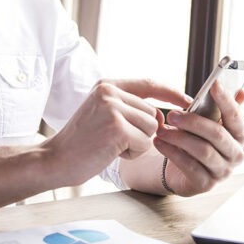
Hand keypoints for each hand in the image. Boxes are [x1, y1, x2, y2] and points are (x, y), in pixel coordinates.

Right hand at [43, 79, 189, 184]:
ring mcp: (113, 108)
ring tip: (111, 146)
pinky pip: (144, 143)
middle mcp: (110, 92)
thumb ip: (129, 108)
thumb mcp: (103, 115)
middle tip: (115, 141)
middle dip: (143, 133)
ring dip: (137, 144)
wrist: (55, 160)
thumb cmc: (81, 143)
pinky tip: (111, 153)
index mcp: (107, 85)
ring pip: (151, 129)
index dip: (171, 92)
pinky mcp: (117, 128)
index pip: (148, 84)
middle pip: (153, 114)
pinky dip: (132, 154)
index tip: (187, 100)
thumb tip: (162, 116)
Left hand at [153, 81, 243, 195]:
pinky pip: (189, 166)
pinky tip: (159, 143)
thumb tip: (242, 91)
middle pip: (217, 135)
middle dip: (193, 122)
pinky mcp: (206, 184)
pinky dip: (172, 152)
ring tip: (161, 129)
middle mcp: (236, 155)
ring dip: (179, 137)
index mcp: (240, 136)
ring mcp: (223, 171)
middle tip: (172, 114)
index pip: (236, 117)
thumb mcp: (211, 122)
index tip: (213, 84)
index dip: (226, 100)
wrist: (185, 170)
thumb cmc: (200, 140)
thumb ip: (223, 107)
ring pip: (202, 150)